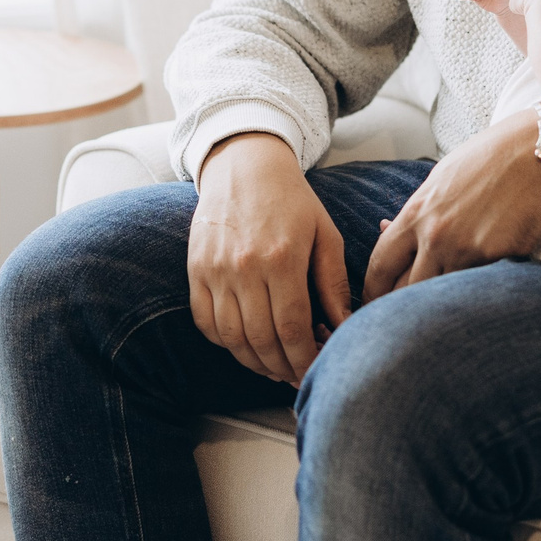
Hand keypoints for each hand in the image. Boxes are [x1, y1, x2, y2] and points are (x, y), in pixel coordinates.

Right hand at [188, 132, 352, 383]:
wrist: (244, 165)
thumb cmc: (292, 200)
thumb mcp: (324, 234)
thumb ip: (334, 284)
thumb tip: (345, 328)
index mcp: (282, 258)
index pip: (292, 328)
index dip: (304, 358)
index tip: (315, 370)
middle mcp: (244, 267)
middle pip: (261, 340)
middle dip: (282, 367)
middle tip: (295, 375)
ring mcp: (215, 269)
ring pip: (231, 337)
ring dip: (253, 362)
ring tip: (273, 366)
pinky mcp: (195, 269)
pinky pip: (205, 322)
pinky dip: (225, 342)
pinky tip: (245, 345)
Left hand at [362, 109, 540, 301]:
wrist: (539, 152)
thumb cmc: (490, 159)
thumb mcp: (441, 179)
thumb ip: (415, 211)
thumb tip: (386, 228)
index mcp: (417, 214)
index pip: (379, 266)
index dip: (372, 291)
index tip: (375, 302)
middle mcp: (437, 237)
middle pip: (403, 293)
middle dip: (399, 310)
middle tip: (402, 321)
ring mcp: (469, 251)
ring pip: (440, 299)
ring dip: (438, 308)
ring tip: (438, 316)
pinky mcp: (501, 260)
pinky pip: (478, 289)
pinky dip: (474, 296)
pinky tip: (476, 298)